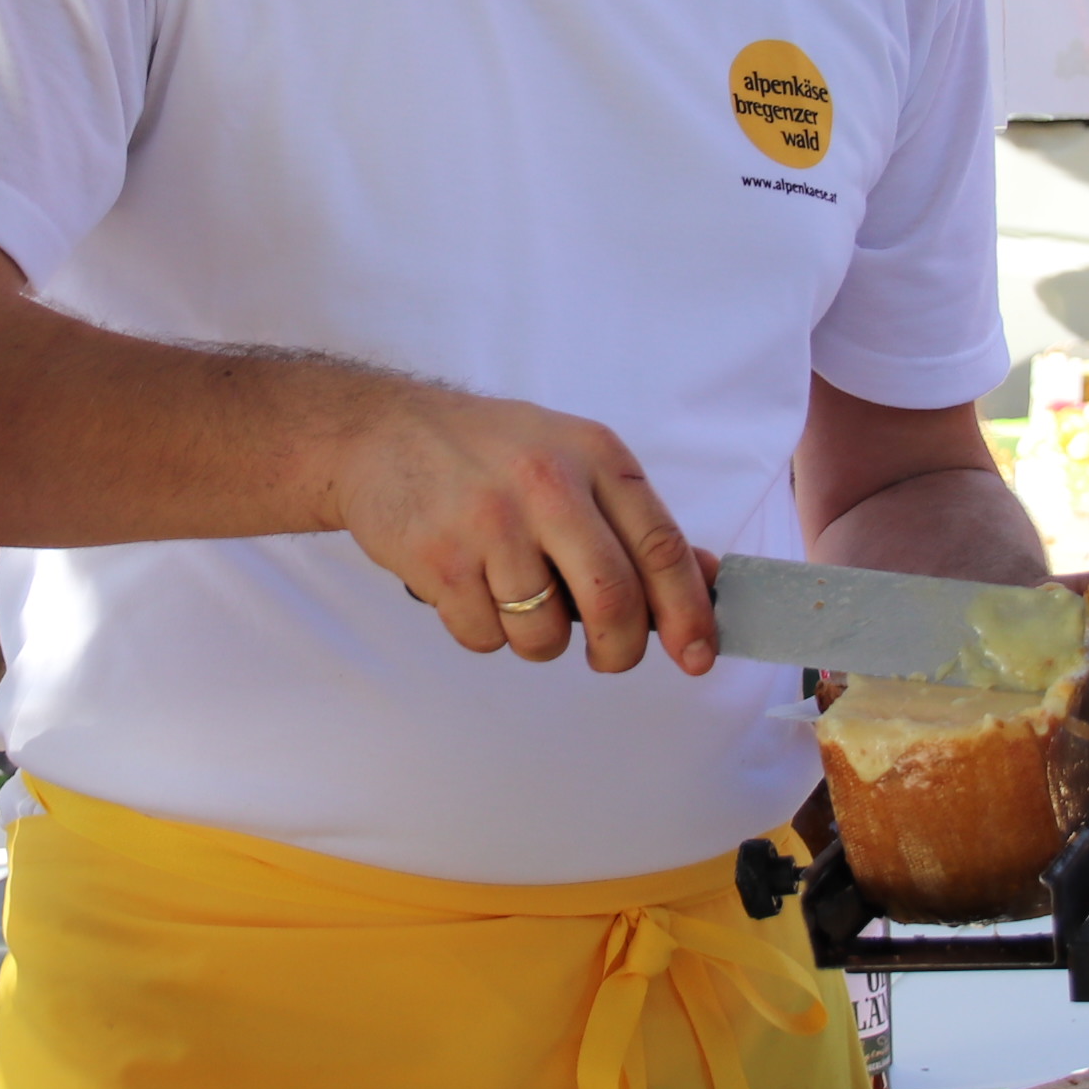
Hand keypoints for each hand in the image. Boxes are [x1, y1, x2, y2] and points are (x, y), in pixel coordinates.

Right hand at [333, 388, 712, 674]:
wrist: (380, 433)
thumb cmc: (487, 452)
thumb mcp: (572, 458)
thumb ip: (635, 520)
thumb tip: (707, 577)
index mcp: (594, 456)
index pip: (660, 546)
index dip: (688, 611)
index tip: (698, 654)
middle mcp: (547, 485)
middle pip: (612, 600)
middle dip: (619, 649)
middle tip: (609, 655)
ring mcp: (490, 523)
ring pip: (544, 634)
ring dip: (538, 640)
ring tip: (514, 597)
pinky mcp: (439, 559)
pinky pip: (485, 637)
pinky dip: (484, 632)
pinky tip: (470, 588)